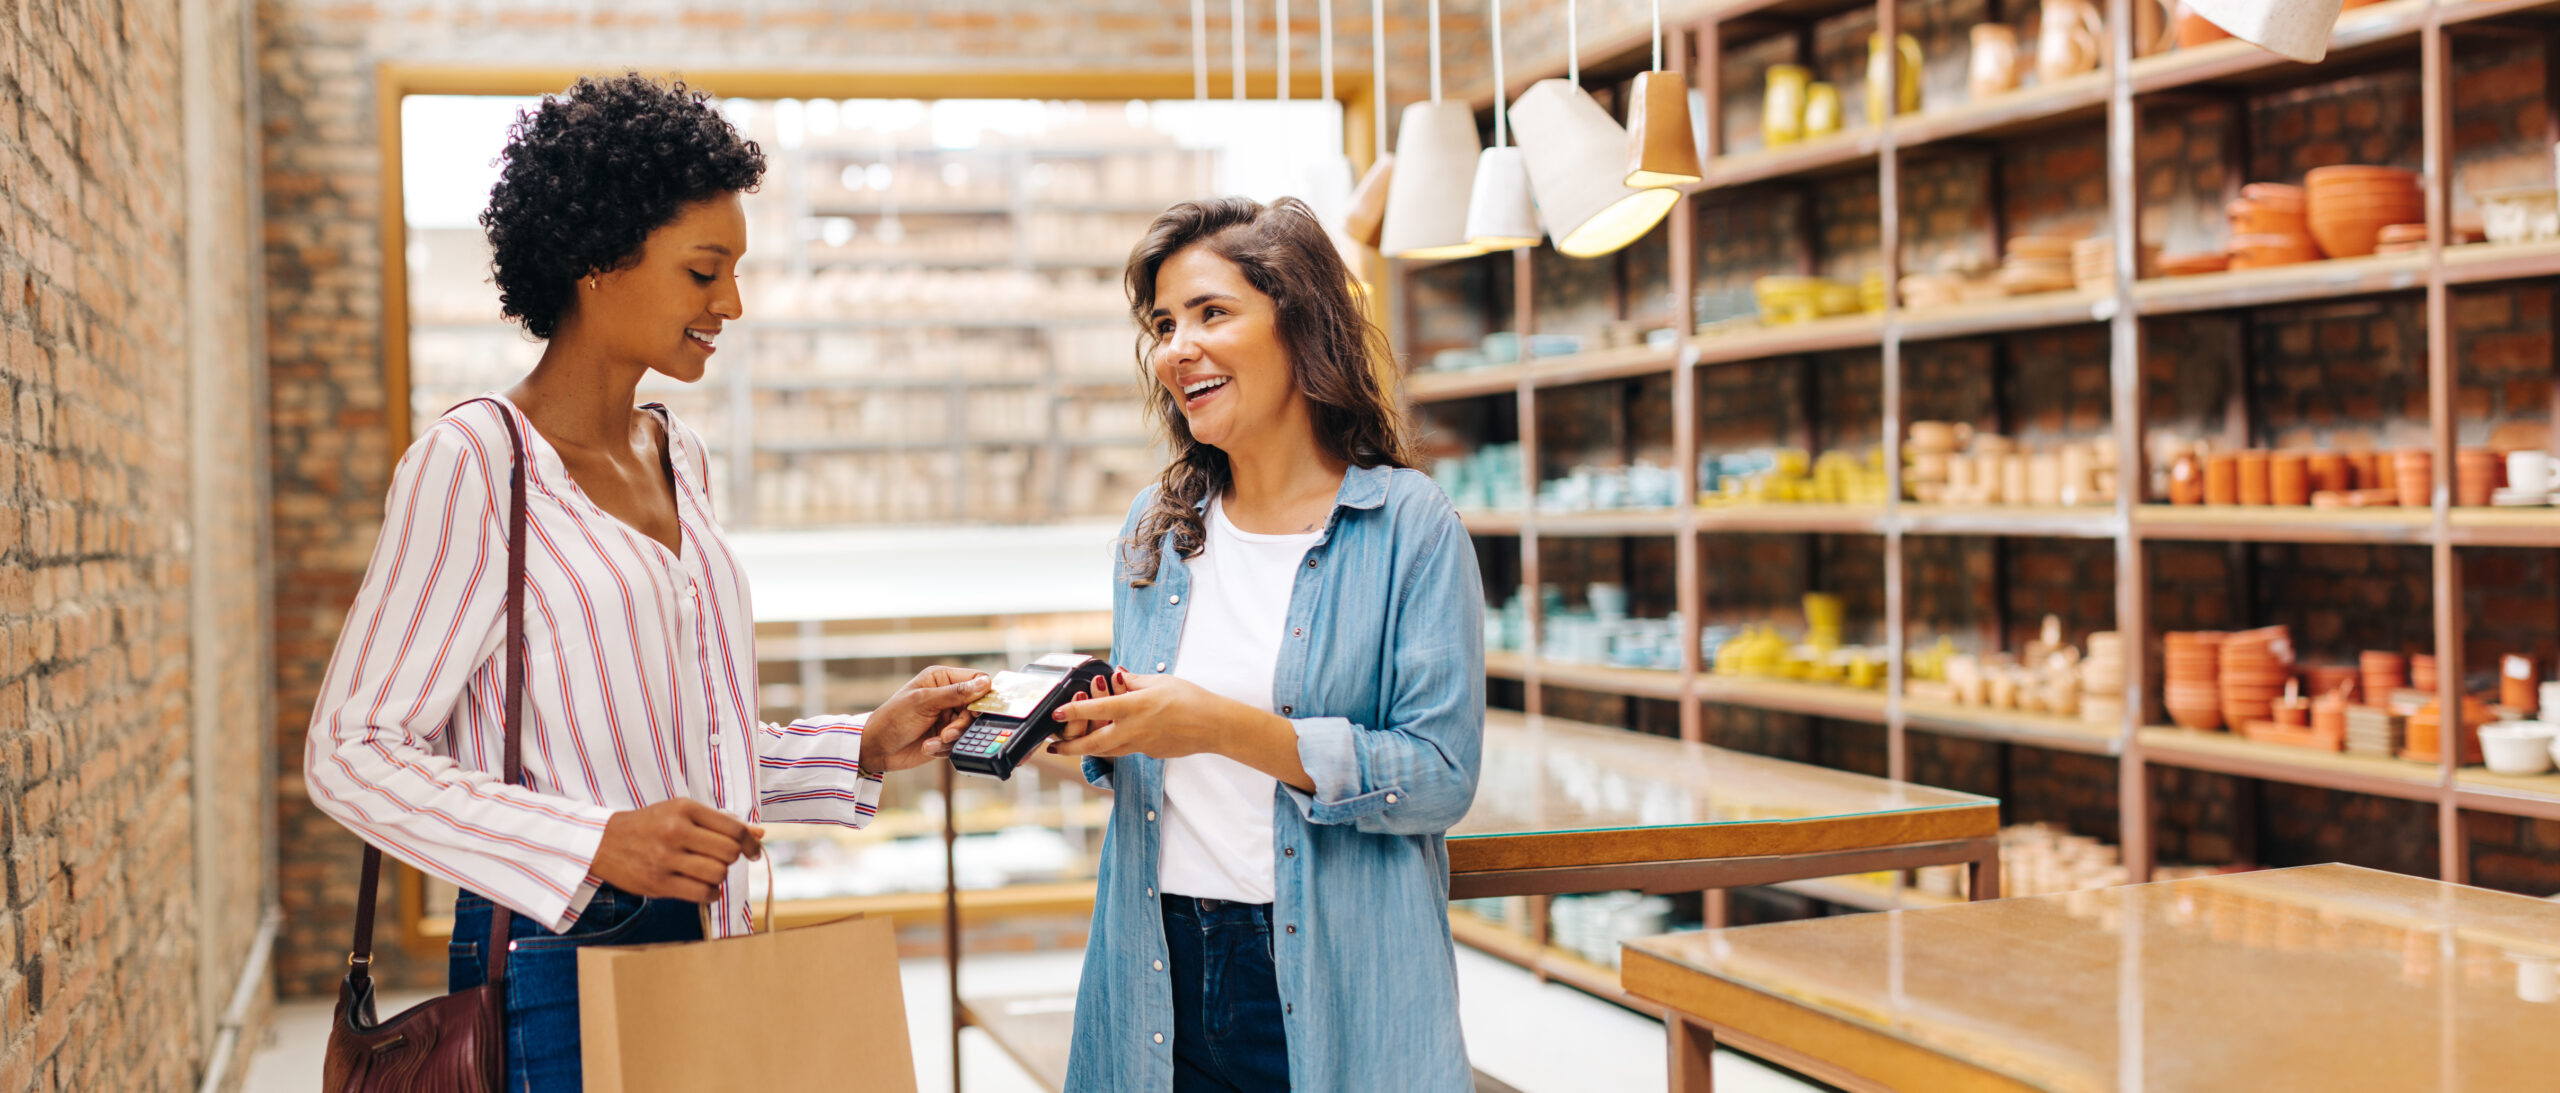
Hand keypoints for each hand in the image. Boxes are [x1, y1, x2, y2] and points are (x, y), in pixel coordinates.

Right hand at [590, 798, 764, 903]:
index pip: (733, 828)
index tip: (753, 852)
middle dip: (732, 859)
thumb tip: (759, 834)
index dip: (751, 843)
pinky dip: (711, 894)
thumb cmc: (650, 825)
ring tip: (708, 872)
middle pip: (729, 852)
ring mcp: (665, 858)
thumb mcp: (682, 813)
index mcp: (684, 809)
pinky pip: (702, 893)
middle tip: (721, 860)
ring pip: (718, 873)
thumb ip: (720, 822)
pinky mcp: (658, 883)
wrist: (604, 842)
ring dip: (720, 877)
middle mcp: (675, 831)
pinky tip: (703, 888)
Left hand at [861, 665, 990, 772]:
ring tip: (936, 741)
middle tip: (948, 733)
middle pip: (976, 707)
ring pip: (970, 727)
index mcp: (942, 679)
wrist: (876, 749)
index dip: (982, 694)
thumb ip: (955, 693)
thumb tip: (985, 683)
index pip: (976, 680)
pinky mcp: (946, 737)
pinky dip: (945, 748)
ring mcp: (947, 718)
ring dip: (953, 737)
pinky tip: (928, 746)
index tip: (977, 710)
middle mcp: (948, 697)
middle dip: (963, 723)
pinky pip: (959, 743)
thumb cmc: (893, 718)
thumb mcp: (923, 702)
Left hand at [1047, 670, 1224, 759]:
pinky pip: (1126, 750)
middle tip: (1054, 747)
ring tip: (1073, 748)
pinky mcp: (1150, 753)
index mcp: (1134, 707)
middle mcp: (1133, 729)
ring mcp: (1141, 745)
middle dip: (1070, 746)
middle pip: (1094, 742)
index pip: (1097, 709)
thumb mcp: (1160, 681)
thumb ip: (1134, 680)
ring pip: (1107, 751)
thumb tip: (1117, 674)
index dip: (1074, 711)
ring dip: (1088, 750)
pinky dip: (1113, 747)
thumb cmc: (1189, 698)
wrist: (1212, 725)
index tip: (1057, 714)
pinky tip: (1111, 741)